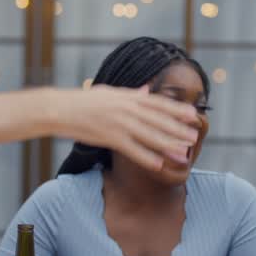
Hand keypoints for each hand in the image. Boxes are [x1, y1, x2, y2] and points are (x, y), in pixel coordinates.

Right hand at [50, 85, 199, 172]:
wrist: (60, 109)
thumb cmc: (84, 101)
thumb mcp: (109, 93)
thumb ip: (130, 93)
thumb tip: (147, 90)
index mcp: (128, 96)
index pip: (158, 103)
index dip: (177, 110)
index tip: (193, 115)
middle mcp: (127, 108)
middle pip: (158, 120)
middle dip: (178, 129)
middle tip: (194, 137)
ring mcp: (119, 123)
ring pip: (150, 135)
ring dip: (168, 145)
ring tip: (183, 153)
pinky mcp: (110, 137)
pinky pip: (132, 150)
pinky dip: (147, 157)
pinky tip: (159, 165)